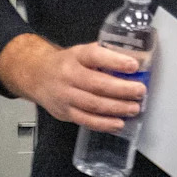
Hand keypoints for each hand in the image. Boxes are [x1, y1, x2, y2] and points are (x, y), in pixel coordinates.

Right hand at [0, 33, 145, 131]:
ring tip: (134, 108)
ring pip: (93, 105)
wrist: (36, 75)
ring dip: (117, 108)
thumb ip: (105, 55)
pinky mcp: (64, 113)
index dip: (115, 61)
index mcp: (76, 56)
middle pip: (97, 84)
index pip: (95, 56)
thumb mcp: (82, 52)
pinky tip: (119, 123)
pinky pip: (86, 120)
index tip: (134, 65)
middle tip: (140, 91)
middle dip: (122, 89)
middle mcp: (68, 75)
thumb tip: (137, 59)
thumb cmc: (67, 63)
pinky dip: (104, 124)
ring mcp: (65, 96)